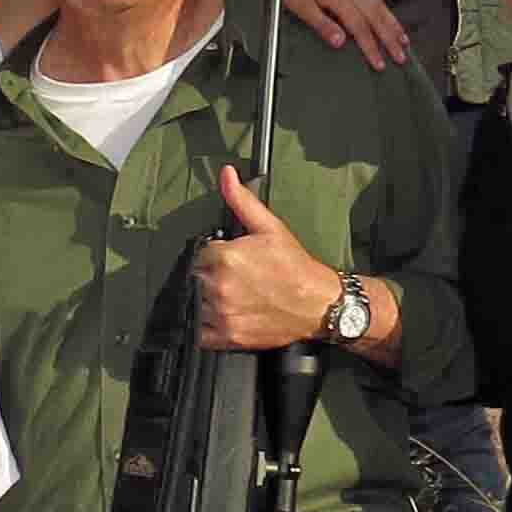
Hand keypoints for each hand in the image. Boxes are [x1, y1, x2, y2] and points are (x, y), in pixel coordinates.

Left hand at [192, 167, 340, 350]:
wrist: (318, 304)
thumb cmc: (294, 266)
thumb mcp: (269, 227)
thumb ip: (241, 201)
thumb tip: (225, 174)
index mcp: (224, 257)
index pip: (197, 254)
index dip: (210, 256)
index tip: (225, 260)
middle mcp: (218, 287)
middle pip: (193, 279)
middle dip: (206, 277)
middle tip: (231, 280)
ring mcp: (221, 314)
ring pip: (193, 305)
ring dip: (203, 302)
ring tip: (228, 298)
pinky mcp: (226, 337)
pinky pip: (199, 334)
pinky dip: (203, 327)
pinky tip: (221, 317)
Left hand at [279, 0, 408, 67]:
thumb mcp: (301, 7)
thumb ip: (322, 25)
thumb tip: (340, 42)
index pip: (360, 27)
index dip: (371, 47)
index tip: (379, 63)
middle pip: (376, 17)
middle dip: (390, 38)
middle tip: (401, 56)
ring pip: (378, 6)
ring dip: (392, 24)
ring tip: (403, 40)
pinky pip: (373, 0)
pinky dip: (384, 13)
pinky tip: (388, 20)